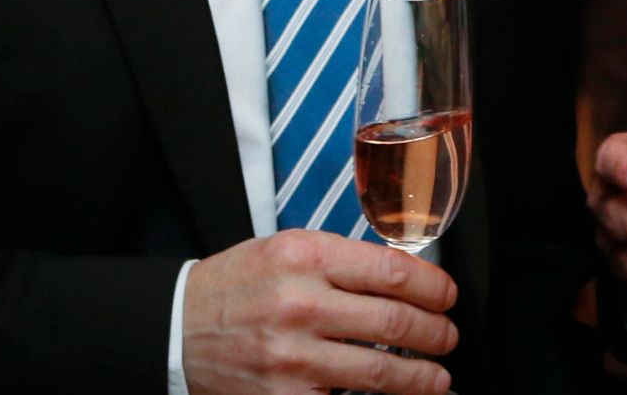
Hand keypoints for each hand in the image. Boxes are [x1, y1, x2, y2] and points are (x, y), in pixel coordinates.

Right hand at [183, 229, 457, 394]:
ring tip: (438, 378)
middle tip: (448, 338)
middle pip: (393, 322)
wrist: (178, 327)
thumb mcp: (287, 248)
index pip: (391, 272)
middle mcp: (301, 304)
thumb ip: (342, 260)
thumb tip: (405, 279)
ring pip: (378, 371)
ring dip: (420, 378)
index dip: (433, 287)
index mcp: (307, 256)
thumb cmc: (239, 284)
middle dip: (434, 334)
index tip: (447, 296)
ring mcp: (292, 357)